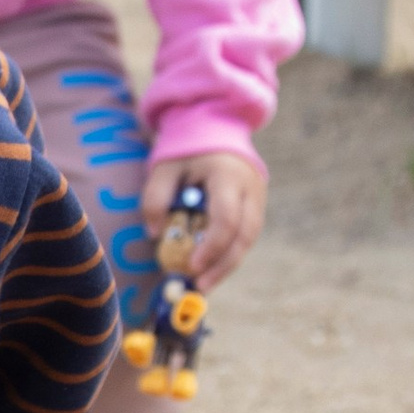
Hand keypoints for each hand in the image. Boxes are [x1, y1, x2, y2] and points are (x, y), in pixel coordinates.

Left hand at [144, 149, 265, 285]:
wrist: (215, 127)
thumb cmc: (186, 149)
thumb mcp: (164, 167)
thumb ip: (155, 198)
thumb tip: (155, 235)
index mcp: (228, 174)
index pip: (227, 217)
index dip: (212, 246)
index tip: (192, 266)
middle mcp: (251, 187)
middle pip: (245, 235)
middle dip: (223, 265)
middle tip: (199, 285)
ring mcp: (258, 197)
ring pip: (249, 239)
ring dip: (227, 264)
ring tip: (203, 283)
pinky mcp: (256, 206)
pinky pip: (245, 235)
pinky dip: (228, 253)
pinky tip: (210, 268)